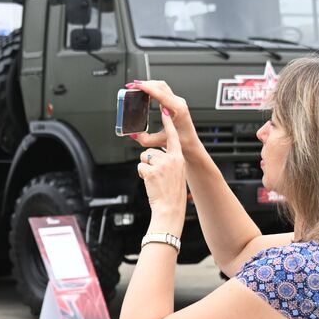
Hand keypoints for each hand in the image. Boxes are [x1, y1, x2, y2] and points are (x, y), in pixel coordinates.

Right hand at [128, 80, 202, 157]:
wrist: (191, 142)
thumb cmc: (182, 141)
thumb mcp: (161, 141)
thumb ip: (146, 139)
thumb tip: (133, 134)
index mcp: (178, 109)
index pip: (161, 94)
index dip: (147, 88)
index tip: (137, 85)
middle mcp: (179, 103)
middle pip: (160, 86)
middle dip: (145, 84)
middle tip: (132, 86)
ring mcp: (178, 101)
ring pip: (162, 86)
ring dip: (149, 85)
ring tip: (136, 87)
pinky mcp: (175, 102)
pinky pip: (163, 91)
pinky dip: (153, 89)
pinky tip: (145, 92)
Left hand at [136, 107, 187, 235]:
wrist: (170, 209)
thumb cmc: (172, 194)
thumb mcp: (176, 174)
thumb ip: (169, 162)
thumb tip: (156, 156)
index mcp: (179, 158)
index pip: (173, 137)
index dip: (168, 123)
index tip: (165, 108)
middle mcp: (171, 159)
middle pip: (152, 151)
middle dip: (149, 162)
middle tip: (157, 177)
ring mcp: (161, 165)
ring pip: (144, 159)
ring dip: (145, 169)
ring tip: (154, 181)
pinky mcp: (151, 171)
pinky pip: (140, 167)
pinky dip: (142, 175)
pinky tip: (150, 183)